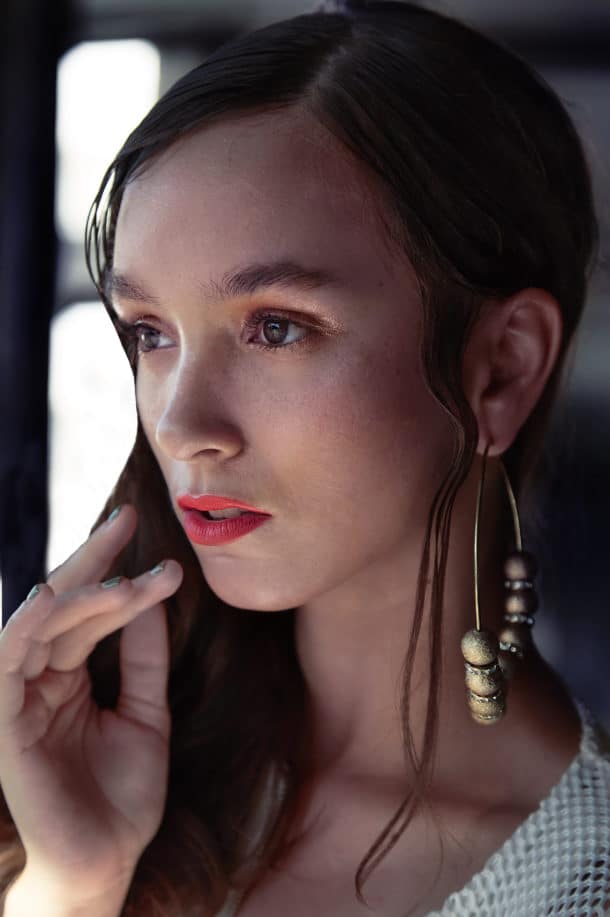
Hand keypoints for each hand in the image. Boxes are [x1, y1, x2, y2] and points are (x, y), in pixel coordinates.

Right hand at [0, 504, 182, 901]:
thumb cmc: (122, 796)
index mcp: (69, 677)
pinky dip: (25, 626)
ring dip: (77, 592)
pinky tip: (49, 597)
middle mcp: (40, 681)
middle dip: (93, 560)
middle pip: (61, 605)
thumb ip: (143, 660)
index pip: (89, 613)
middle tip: (127, 520)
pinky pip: (7, 664)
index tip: (157, 546)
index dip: (118, 575)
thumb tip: (153, 600)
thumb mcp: (146, 714)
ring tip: (121, 573)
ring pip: (38, 624)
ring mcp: (19, 700)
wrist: (106, 864)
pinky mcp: (5, 725)